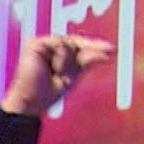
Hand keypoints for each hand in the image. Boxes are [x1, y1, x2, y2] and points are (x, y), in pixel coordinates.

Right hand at [0, 34, 116, 116]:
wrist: (31, 101)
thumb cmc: (49, 94)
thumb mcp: (74, 76)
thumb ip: (89, 61)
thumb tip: (110, 50)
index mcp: (63, 56)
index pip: (82, 47)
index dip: (96, 47)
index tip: (112, 49)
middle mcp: (54, 48)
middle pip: (78, 42)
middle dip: (80, 57)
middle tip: (84, 68)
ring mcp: (45, 45)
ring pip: (69, 43)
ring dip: (67, 62)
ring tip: (56, 73)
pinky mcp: (36, 44)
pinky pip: (59, 42)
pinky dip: (60, 57)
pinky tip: (53, 68)